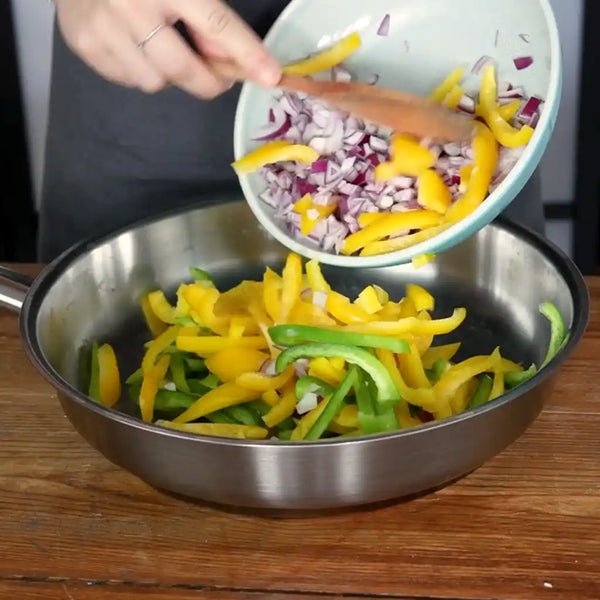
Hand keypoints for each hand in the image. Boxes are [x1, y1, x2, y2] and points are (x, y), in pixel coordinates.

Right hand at [54, 0, 281, 97]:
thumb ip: (207, 12)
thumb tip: (224, 54)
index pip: (216, 24)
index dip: (247, 53)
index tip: (270, 75)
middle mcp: (133, 6)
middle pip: (183, 70)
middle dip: (210, 82)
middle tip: (221, 78)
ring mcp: (103, 28)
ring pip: (155, 81)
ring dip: (171, 74)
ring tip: (166, 47)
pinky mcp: (84, 43)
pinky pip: (128, 79)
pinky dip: (141, 70)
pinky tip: (137, 45)